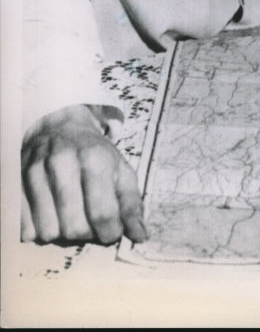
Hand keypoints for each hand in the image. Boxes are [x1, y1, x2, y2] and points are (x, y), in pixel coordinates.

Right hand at [21, 104, 146, 244]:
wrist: (61, 128)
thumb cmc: (95, 154)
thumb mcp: (121, 171)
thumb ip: (131, 204)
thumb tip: (140, 236)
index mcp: (94, 158)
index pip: (102, 213)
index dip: (110, 232)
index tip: (112, 231)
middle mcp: (62, 163)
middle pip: (75, 227)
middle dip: (87, 233)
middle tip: (90, 220)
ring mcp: (34, 172)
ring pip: (49, 232)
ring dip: (62, 233)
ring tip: (70, 215)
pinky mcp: (15, 184)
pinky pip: (25, 230)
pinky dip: (39, 230)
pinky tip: (50, 213)